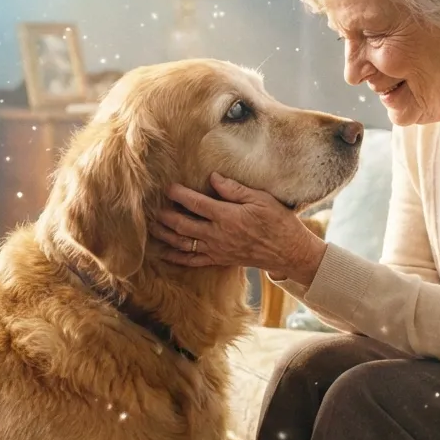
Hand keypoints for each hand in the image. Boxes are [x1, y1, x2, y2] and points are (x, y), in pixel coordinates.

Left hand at [152, 172, 326, 285]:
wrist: (288, 252)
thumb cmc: (278, 222)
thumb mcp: (261, 199)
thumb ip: (234, 189)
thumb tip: (213, 178)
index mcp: (227, 216)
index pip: (196, 203)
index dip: (179, 194)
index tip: (168, 187)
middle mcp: (218, 235)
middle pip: (183, 225)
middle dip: (165, 216)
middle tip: (151, 208)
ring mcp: (217, 250)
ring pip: (184, 244)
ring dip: (165, 236)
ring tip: (151, 228)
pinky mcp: (220, 259)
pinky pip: (194, 261)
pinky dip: (177, 258)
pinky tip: (164, 253)